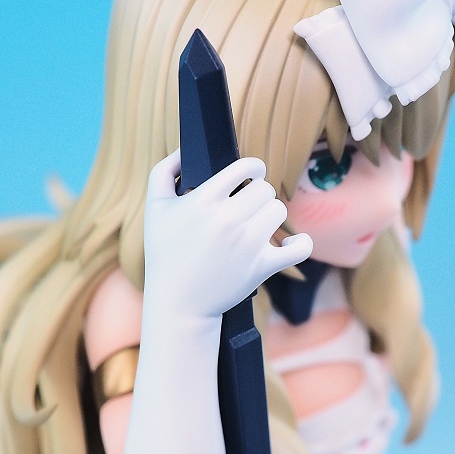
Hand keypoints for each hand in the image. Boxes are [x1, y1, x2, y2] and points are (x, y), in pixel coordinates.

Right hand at [144, 150, 312, 318]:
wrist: (178, 304)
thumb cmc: (165, 254)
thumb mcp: (154, 208)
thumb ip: (165, 170)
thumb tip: (185, 149)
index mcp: (204, 200)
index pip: (247, 166)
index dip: (252, 167)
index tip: (250, 175)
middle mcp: (228, 219)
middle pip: (265, 188)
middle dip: (256, 194)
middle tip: (245, 206)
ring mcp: (248, 244)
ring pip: (278, 210)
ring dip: (269, 215)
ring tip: (254, 225)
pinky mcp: (262, 267)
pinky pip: (300, 248)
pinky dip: (300, 244)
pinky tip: (288, 244)